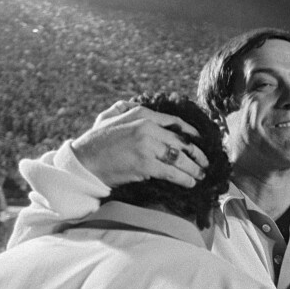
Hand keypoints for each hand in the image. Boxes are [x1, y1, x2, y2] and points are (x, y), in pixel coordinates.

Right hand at [72, 101, 208, 187]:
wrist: (83, 162)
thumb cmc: (96, 141)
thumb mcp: (111, 116)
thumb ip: (128, 108)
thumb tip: (142, 106)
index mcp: (141, 114)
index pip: (175, 122)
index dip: (192, 133)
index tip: (201, 141)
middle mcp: (147, 127)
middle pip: (182, 141)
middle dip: (197, 153)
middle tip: (206, 162)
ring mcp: (146, 146)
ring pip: (180, 157)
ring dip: (194, 168)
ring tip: (201, 175)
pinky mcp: (145, 164)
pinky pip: (171, 172)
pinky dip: (184, 178)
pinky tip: (190, 182)